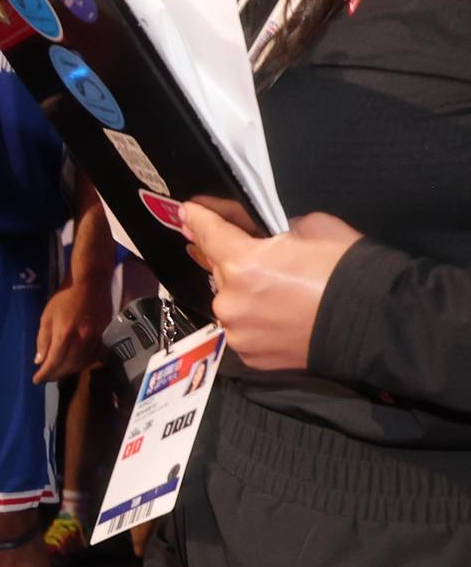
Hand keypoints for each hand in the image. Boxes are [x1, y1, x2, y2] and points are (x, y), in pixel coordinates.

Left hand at [32, 275, 110, 382]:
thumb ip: (43, 341)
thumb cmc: (64, 299)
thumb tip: (39, 361)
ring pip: (81, 364)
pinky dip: (81, 364)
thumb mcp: (46, 318)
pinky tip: (73, 363)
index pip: (53, 363)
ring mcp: (95, 340)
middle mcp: (81, 341)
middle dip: (55, 374)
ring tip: (58, 372)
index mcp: (64, 335)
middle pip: (68, 366)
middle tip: (46, 376)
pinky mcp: (104, 338)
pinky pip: (92, 358)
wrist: (90, 285)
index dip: (44, 374)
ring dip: (68, 371)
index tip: (36, 380)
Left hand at [184, 202, 364, 371]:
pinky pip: (243, 328)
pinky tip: (280, 314)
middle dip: (234, 259)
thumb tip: (262, 235)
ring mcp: (237, 331)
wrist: (378, 324)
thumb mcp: (313, 228)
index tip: (189, 211)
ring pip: (230, 302)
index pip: (209, 233)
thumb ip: (275, 230)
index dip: (199, 218)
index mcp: (243, 263)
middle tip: (260, 256)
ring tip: (279, 291)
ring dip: (245, 293)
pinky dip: (255, 319)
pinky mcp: (250, 355)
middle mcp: (231, 300)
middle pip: (219, 270)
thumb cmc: (349, 271)